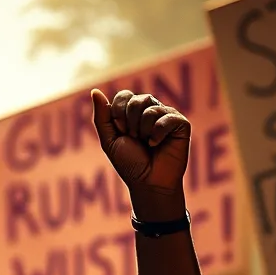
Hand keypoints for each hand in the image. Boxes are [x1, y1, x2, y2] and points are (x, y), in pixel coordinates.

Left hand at [92, 88, 190, 219]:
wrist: (148, 183)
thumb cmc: (130, 164)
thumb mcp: (110, 141)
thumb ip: (102, 117)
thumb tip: (94, 91)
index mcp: (134, 113)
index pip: (123, 96)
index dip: (118, 114)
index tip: (121, 133)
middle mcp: (151, 110)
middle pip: (136, 100)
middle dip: (130, 123)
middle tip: (135, 139)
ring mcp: (166, 116)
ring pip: (150, 108)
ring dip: (143, 130)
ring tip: (147, 144)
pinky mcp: (181, 123)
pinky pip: (167, 117)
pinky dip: (158, 133)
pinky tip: (158, 144)